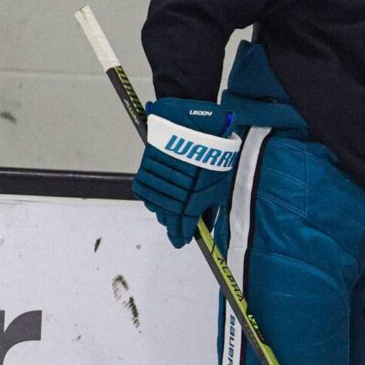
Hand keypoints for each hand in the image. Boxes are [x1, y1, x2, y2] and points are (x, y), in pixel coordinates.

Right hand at [132, 98, 238, 248]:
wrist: (192, 123)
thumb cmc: (210, 151)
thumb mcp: (218, 180)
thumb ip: (210, 203)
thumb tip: (203, 222)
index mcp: (195, 195)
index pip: (184, 223)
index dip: (182, 234)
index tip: (182, 241)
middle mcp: (174, 190)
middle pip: (169, 217)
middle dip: (173, 226)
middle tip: (177, 232)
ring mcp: (160, 180)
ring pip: (157, 206)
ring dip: (163, 211)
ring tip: (170, 213)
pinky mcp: (147, 170)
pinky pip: (146, 193)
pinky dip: (152, 198)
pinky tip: (159, 199)